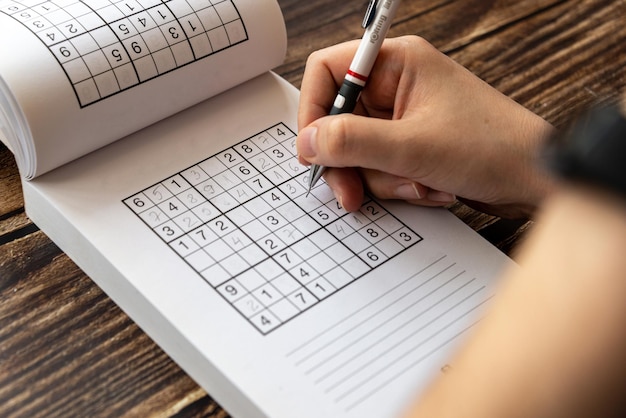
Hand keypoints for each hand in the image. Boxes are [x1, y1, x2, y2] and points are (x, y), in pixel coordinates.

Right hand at [297, 36, 555, 217]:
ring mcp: (403, 118)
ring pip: (358, 151)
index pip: (328, 71)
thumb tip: (307, 141)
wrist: (534, 179)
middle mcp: (396, 86)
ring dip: (382, 179)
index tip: (312, 149)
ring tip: (418, 183)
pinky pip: (379, 167)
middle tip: (351, 193)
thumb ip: (352, 141)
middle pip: (339, 120)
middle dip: (349, 162)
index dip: (313, 111)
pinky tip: (428, 188)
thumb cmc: (492, 148)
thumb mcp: (412, 147)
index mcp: (397, 63)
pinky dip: (397, 185)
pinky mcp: (410, 145)